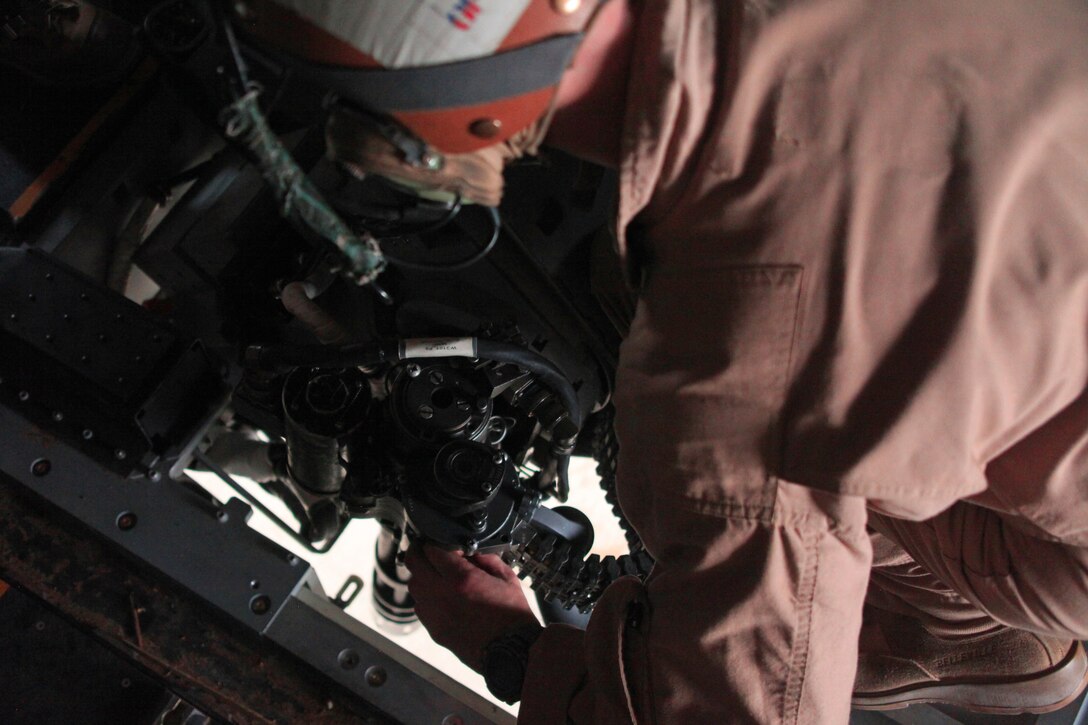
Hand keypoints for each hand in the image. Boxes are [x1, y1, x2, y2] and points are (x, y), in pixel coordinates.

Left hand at [404, 544, 539, 672]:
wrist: (512, 652)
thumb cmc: (513, 617)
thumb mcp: (507, 578)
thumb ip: (487, 559)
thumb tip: (471, 550)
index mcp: (462, 578)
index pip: (432, 550)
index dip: (434, 541)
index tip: (439, 541)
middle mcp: (442, 595)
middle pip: (414, 564)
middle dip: (418, 552)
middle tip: (424, 548)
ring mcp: (435, 614)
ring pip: (413, 586)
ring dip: (420, 575)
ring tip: (434, 573)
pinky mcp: (435, 630)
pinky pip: (420, 607)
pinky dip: (425, 597)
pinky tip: (439, 596)